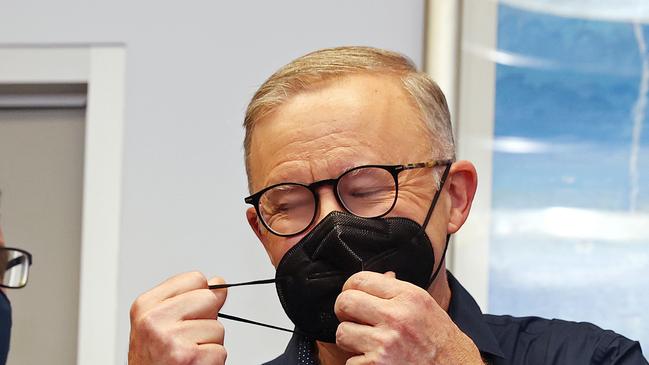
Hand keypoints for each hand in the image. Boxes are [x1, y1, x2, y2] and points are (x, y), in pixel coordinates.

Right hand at [128, 272, 227, 364]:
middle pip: (210, 299)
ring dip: (209, 344)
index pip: (195, 279)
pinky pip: (221, 351)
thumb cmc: (155, 360)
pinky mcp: (187, 358)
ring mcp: (170, 339)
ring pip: (218, 328)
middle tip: (187, 339)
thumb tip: (219, 284)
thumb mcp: (161, 323)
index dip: (199, 299)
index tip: (185, 316)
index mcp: (146, 306)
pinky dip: (213, 362)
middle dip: (207, 320)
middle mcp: (154, 320)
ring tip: (188, 354)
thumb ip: (190, 300)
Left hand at [334, 271, 482, 364]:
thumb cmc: (440, 341)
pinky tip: (378, 361)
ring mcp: (385, 343)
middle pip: (344, 302)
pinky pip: (350, 361)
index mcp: (408, 296)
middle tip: (354, 319)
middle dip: (344, 311)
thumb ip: (398, 291)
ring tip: (369, 343)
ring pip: (342, 333)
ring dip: (351, 340)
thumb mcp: (424, 306)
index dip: (350, 287)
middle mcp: (396, 317)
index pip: (360, 279)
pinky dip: (360, 364)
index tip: (352, 295)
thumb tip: (380, 277)